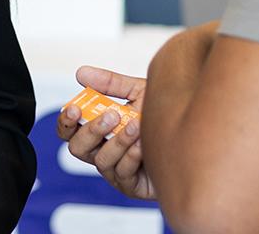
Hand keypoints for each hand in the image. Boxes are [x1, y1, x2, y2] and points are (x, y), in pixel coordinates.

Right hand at [57, 66, 155, 199]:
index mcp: (97, 132)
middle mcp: (101, 152)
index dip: (65, 121)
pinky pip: (124, 173)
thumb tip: (81, 72)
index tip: (75, 108)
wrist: (192, 136)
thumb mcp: (137, 93)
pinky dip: (132, 155)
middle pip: (77, 148)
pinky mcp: (132, 186)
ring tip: (136, 125)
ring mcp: (115, 172)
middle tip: (110, 115)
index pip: (70, 130)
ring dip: (118, 141)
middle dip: (91, 131)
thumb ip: (110, 84)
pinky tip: (144, 143)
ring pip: (102, 161)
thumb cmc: (161, 115)